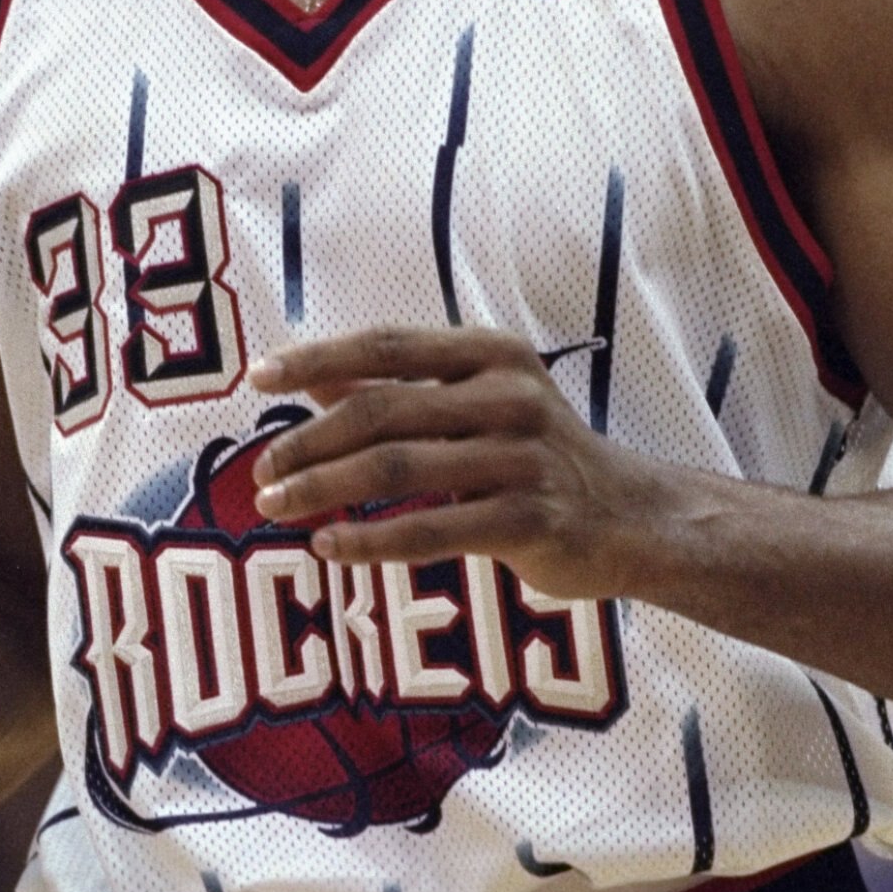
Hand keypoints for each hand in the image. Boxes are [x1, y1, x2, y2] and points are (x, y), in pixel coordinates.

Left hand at [250, 327, 654, 601]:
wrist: (634, 516)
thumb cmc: (538, 457)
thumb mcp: (479, 403)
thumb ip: (402, 388)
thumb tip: (312, 377)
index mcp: (492, 355)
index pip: (388, 346)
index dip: (318, 358)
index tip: (257, 379)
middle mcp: (509, 396)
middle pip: (383, 410)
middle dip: (310, 440)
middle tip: (262, 470)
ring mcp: (522, 458)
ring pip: (399, 469)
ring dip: (325, 488)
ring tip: (276, 506)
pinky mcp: (530, 519)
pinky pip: (432, 529)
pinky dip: (372, 539)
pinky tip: (330, 545)